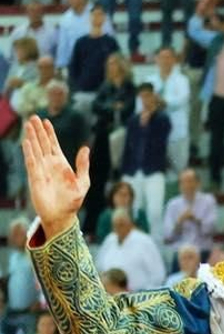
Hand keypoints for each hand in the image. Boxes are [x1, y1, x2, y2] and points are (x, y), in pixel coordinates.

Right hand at [22, 115, 90, 238]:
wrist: (63, 216)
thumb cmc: (73, 200)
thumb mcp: (83, 181)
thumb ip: (83, 165)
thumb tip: (85, 148)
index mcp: (61, 164)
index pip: (53, 144)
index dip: (49, 133)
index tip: (46, 121)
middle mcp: (49, 165)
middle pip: (42, 144)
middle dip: (38, 131)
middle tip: (33, 117)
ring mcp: (41, 170)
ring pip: (35, 150)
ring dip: (32, 138)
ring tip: (28, 125)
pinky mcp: (35, 178)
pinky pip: (31, 162)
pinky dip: (29, 152)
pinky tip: (27, 141)